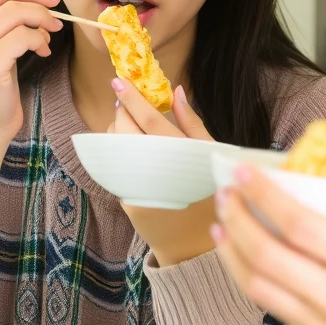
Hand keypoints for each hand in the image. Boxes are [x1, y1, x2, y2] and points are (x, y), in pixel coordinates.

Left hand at [110, 78, 216, 265]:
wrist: (195, 244)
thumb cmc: (211, 194)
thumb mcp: (210, 154)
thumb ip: (192, 122)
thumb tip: (176, 91)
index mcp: (177, 156)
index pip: (149, 121)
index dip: (133, 98)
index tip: (119, 80)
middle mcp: (152, 170)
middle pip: (125, 129)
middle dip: (122, 110)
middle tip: (127, 99)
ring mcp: (135, 186)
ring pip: (114, 145)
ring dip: (119, 129)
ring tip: (133, 125)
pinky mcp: (124, 199)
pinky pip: (115, 164)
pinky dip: (120, 150)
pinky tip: (131, 147)